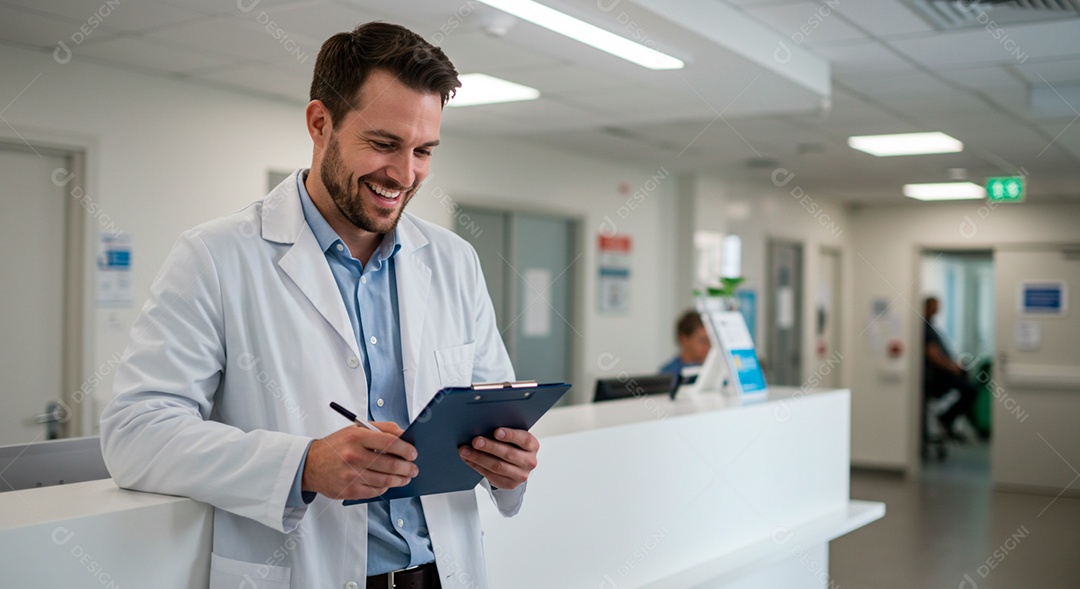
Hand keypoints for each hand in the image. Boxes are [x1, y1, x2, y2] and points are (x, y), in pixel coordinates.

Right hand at [301, 422, 417, 499]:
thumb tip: (403, 434)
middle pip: (390, 463)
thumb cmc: (336, 446)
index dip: (406, 449)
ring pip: (385, 480)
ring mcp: (351, 475)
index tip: (413, 453)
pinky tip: (389, 483)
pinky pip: (375, 491)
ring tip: (406, 476)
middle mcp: (353, 456)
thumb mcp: (355, 429)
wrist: (309, 465)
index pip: (389, 442)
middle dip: (407, 467)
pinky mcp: (349, 491)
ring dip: (400, 479)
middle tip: (413, 467)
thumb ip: (381, 428)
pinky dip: (386, 487)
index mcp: (356, 437)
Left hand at [458, 428, 538, 489]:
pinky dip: (477, 466)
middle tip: (475, 441)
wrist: (516, 466)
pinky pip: (491, 475)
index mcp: (532, 445)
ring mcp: (521, 475)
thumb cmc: (512, 445)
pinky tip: (468, 459)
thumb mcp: (514, 437)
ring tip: (465, 451)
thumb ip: (503, 432)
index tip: (496, 431)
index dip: (510, 435)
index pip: (524, 439)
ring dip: (479, 457)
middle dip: (490, 446)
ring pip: (497, 466)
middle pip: (508, 454)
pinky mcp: (510, 484)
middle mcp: (529, 461)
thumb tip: (483, 426)